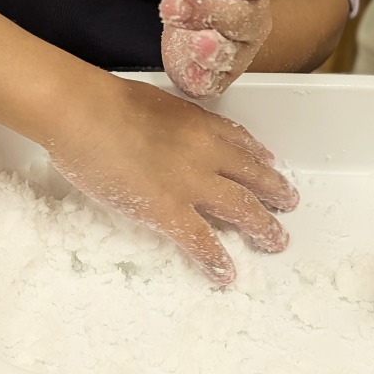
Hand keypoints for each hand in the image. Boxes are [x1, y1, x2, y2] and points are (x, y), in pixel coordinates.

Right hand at [46, 76, 297, 283]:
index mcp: (199, 123)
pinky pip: (201, 240)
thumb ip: (167, 120)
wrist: (84, 113)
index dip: (257, 156)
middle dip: (274, 191)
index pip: (238, 140)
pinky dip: (216, 259)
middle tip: (289, 202)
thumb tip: (161, 131)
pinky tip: (227, 273)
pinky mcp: (168, 211)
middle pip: (252, 175)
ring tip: (277, 240)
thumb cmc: (105, 101)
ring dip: (263, 226)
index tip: (269, 163)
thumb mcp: (152, 102)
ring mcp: (191, 184)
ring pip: (241, 208)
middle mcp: (206, 152)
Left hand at [161, 0, 271, 99]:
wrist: (192, 25)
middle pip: (240, 15)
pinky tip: (189, 59)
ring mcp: (235, 52)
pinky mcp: (214, 77)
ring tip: (180, 27)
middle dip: (207, 6)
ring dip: (205, 38)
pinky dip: (203, 72)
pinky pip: (215, 78)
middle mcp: (250, 21)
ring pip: (229, 49)